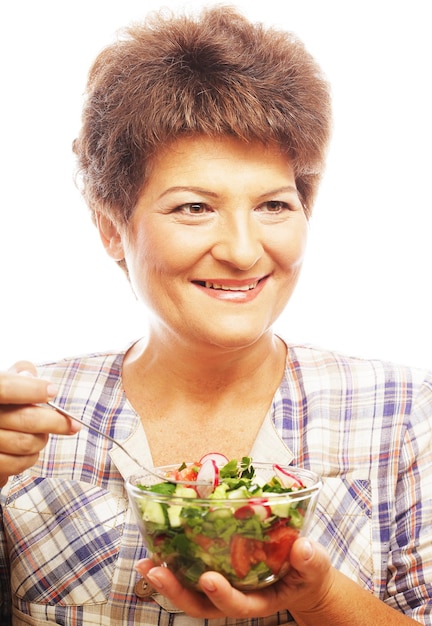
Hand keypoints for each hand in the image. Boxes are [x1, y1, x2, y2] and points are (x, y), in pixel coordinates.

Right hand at [0, 361, 79, 486]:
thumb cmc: (0, 403)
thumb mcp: (1, 382)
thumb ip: (17, 374)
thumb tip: (30, 375)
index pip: (4, 387)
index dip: (31, 390)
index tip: (53, 391)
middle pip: (25, 419)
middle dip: (55, 422)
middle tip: (71, 423)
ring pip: (27, 444)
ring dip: (43, 440)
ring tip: (43, 435)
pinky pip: (17, 464)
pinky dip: (30, 458)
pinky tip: (30, 450)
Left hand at [135, 537, 335, 619]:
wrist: (299, 574)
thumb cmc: (306, 570)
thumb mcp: (314, 566)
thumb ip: (310, 561)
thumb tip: (304, 548)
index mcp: (261, 600)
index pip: (239, 605)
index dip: (222, 596)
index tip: (208, 579)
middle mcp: (236, 597)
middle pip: (203, 605)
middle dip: (178, 592)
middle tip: (157, 572)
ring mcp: (223, 587)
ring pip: (191, 592)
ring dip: (167, 580)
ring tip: (146, 563)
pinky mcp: (216, 571)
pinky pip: (190, 573)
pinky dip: (172, 564)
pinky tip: (155, 550)